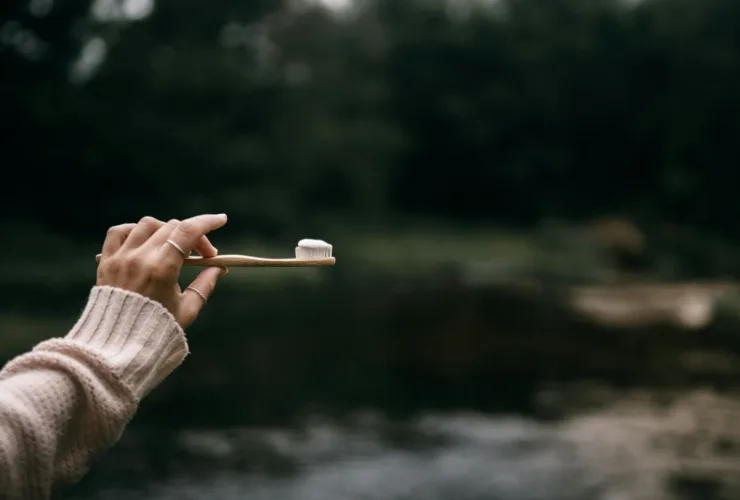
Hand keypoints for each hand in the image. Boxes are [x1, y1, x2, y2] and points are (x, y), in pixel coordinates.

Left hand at [96, 214, 228, 327]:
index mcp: (162, 269)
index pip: (188, 231)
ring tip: (175, 248)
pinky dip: (134, 231)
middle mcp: (140, 258)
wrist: (117, 347)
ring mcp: (120, 258)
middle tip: (203, 254)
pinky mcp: (106, 262)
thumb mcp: (188, 309)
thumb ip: (205, 285)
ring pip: (147, 225)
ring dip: (166, 230)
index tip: (221, 220)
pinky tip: (146, 241)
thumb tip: (219, 268)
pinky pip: (119, 232)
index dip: (207, 222)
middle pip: (172, 227)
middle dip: (193, 236)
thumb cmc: (157, 330)